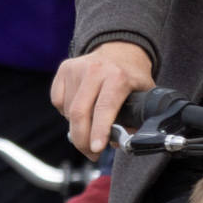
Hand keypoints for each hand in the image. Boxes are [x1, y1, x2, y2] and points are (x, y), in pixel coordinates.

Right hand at [51, 41, 155, 155]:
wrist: (120, 49)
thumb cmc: (132, 76)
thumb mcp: (144, 94)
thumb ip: (138, 119)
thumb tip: (123, 143)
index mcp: (118, 77)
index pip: (104, 108)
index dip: (98, 131)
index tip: (96, 149)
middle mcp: (95, 70)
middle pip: (79, 113)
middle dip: (82, 140)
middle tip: (90, 153)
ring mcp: (77, 68)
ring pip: (68, 110)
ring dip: (77, 127)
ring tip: (91, 127)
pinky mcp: (64, 69)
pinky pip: (58, 101)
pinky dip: (66, 113)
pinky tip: (81, 110)